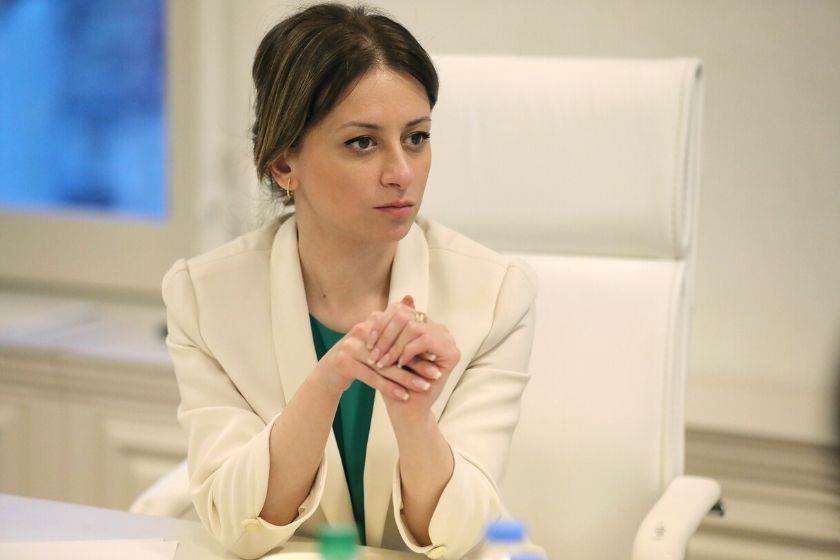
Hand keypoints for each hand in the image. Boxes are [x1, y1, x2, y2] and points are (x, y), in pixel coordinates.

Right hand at [313, 316, 442, 402]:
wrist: (329, 372)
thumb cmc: (360, 356)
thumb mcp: (378, 340)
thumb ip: (396, 328)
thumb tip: (416, 306)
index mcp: (371, 321)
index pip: (400, 332)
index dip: (418, 344)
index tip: (436, 356)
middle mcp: (360, 330)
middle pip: (395, 348)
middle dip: (417, 362)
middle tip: (436, 373)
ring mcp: (350, 346)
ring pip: (385, 365)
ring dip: (407, 378)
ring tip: (425, 387)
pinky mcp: (343, 363)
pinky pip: (372, 377)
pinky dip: (389, 388)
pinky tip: (404, 397)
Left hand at [366, 296, 460, 420]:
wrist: (407, 407)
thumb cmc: (393, 378)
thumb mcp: (384, 353)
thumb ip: (382, 332)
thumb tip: (374, 312)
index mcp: (424, 324)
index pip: (400, 310)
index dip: (382, 324)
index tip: (367, 342)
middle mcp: (438, 328)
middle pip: (406, 315)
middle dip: (386, 335)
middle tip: (373, 354)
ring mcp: (448, 339)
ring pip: (414, 327)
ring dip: (395, 346)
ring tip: (383, 362)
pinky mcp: (452, 353)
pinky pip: (425, 340)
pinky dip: (408, 351)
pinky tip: (399, 364)